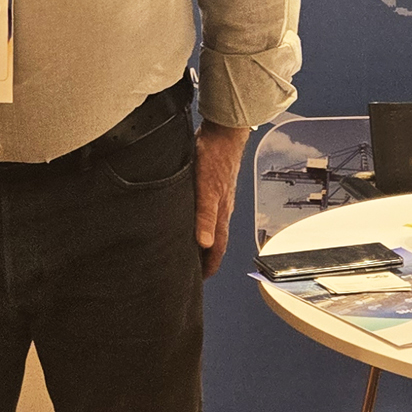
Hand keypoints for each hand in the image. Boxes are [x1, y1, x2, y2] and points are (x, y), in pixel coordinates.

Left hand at [193, 121, 251, 278]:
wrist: (223, 131)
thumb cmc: (214, 158)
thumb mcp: (205, 190)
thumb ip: (205, 216)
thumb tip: (204, 243)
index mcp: (221, 214)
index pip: (216, 248)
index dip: (209, 265)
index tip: (199, 280)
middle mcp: (221, 209)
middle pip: (214, 240)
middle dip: (204, 256)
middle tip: (191, 269)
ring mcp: (217, 197)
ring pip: (210, 225)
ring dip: (200, 239)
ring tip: (188, 248)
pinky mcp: (210, 185)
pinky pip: (205, 210)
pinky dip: (198, 221)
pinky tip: (188, 217)